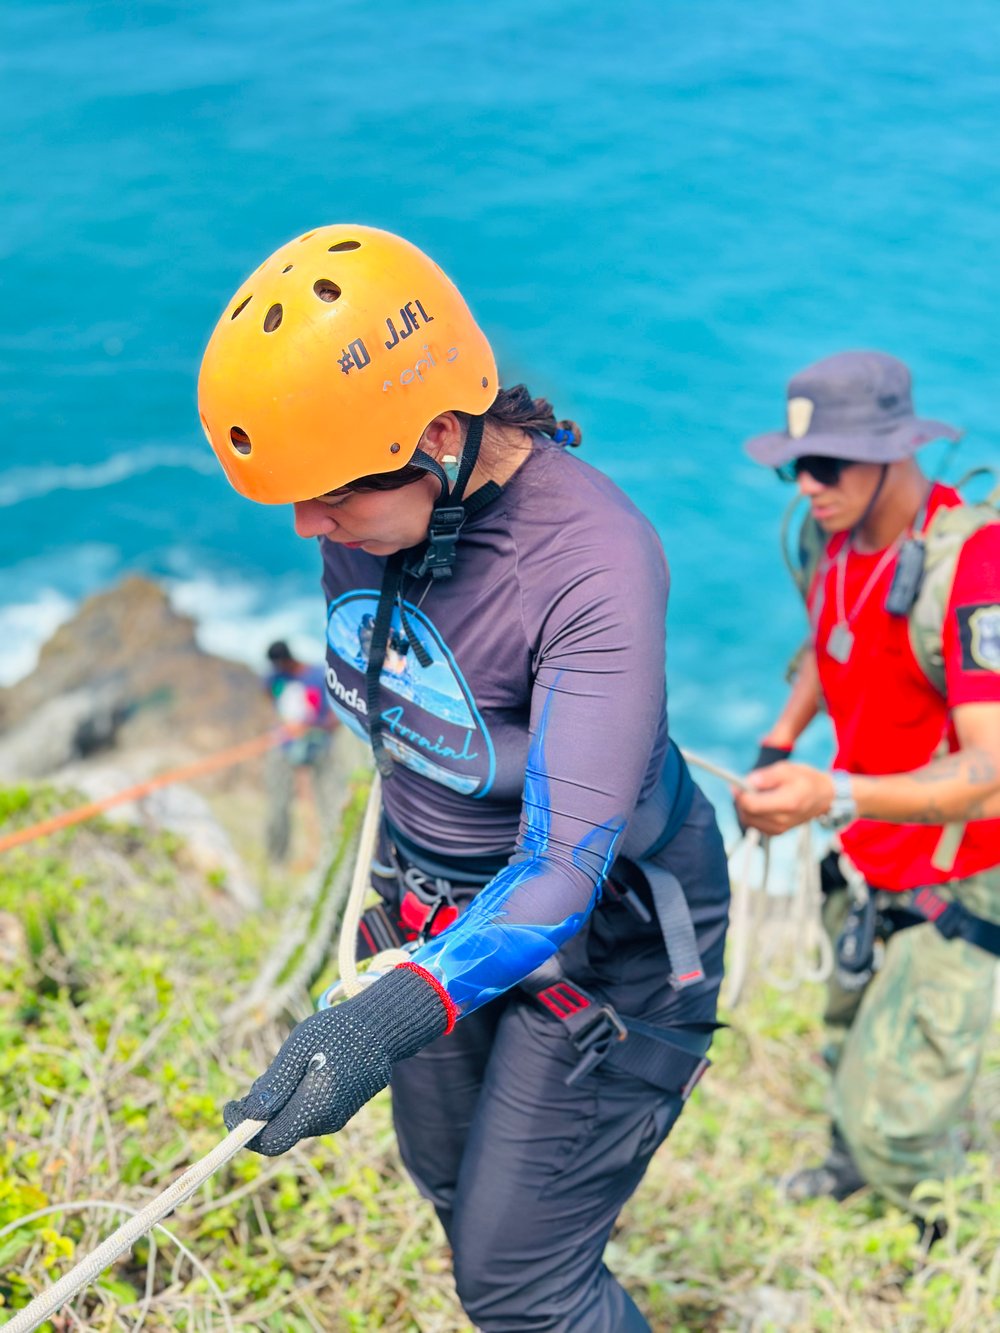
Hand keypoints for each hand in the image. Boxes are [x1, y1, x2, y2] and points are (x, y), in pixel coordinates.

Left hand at [224, 966, 448, 1155]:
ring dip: (279, 1104)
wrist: (380, 1028)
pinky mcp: (341, 1111)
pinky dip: (295, 1100)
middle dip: (261, 1113)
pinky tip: (303, 1071)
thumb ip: (274, 1085)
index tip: (230, 1107)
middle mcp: (328, 1120)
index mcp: (316, 1106)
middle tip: (260, 1078)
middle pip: (280, 1132)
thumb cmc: (336, 1031)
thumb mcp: (298, 1049)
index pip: (271, 1142)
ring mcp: (337, 1118)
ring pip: (293, 1122)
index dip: (245, 1131)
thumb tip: (249, 1116)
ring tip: (287, 1067)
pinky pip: (308, 1114)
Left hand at [734, 761, 834, 836]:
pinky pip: (754, 824)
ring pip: (748, 820)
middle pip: (747, 814)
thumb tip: (747, 781)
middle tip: (746, 785)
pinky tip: (761, 802)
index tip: (738, 783)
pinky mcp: (775, 833)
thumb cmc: (805, 780)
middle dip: (742, 799)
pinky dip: (752, 813)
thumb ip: (766, 775)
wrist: (822, 797)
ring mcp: (779, 829)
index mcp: (787, 803)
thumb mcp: (787, 769)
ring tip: (757, 793)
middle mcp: (782, 820)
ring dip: (746, 806)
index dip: (740, 793)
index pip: (751, 805)